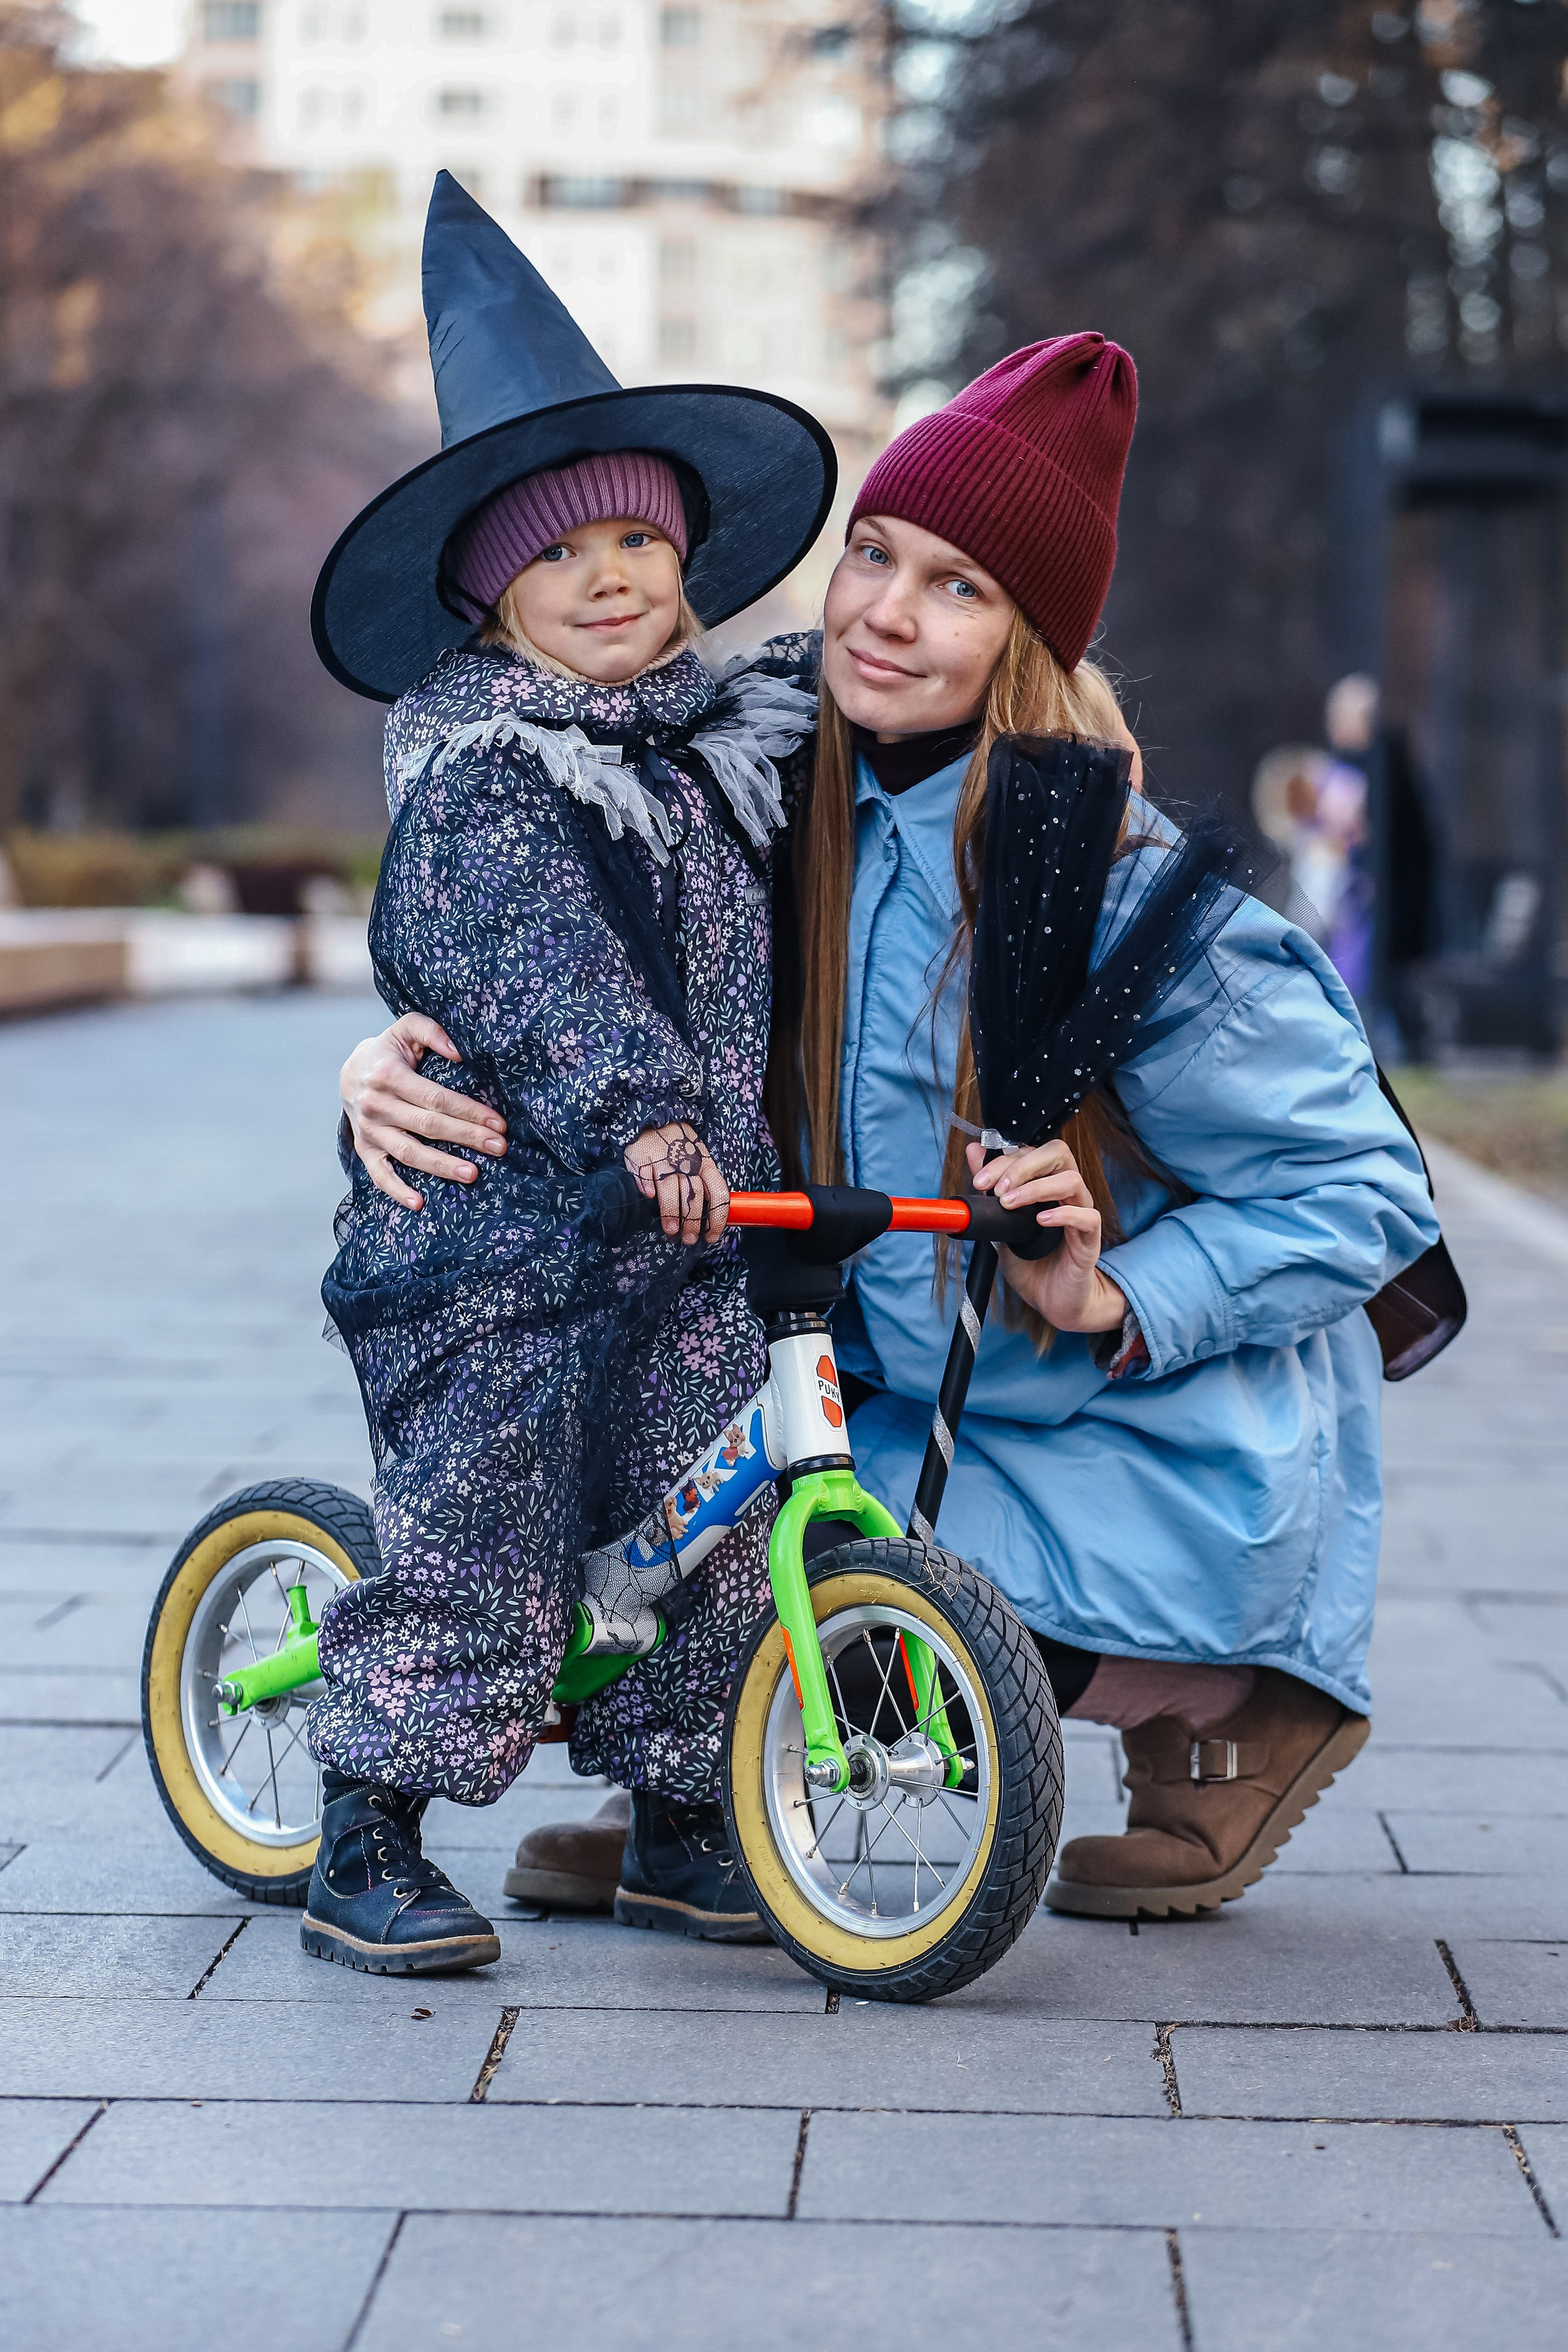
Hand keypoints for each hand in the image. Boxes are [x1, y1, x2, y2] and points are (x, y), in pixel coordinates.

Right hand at [341, 1015, 506, 1212]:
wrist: (350, 1071)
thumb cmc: (389, 1051)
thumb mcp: (405, 1028)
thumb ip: (431, 1031)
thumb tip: (459, 1052)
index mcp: (389, 1076)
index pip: (436, 1098)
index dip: (469, 1111)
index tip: (498, 1123)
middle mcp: (376, 1105)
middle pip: (429, 1126)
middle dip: (467, 1137)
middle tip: (499, 1147)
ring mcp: (369, 1130)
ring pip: (409, 1153)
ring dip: (441, 1166)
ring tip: (473, 1174)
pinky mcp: (364, 1148)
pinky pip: (379, 1174)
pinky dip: (396, 1190)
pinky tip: (419, 1203)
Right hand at [625, 1122, 729, 1246]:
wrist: (656, 1118)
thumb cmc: (681, 1146)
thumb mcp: (700, 1159)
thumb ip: (705, 1183)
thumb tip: (710, 1217)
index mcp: (706, 1164)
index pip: (718, 1193)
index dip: (717, 1218)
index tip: (711, 1236)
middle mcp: (687, 1163)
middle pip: (694, 1197)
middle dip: (693, 1222)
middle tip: (688, 1239)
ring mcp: (664, 1160)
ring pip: (670, 1191)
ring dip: (671, 1214)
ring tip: (671, 1231)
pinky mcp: (643, 1158)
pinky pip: (645, 1178)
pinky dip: (647, 1189)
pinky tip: (649, 1198)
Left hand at [966, 1138, 1126, 1333]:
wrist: (1051, 1299)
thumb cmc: (1030, 1260)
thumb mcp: (1001, 1221)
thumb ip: (991, 1188)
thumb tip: (974, 1152)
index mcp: (1046, 1183)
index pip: (1032, 1152)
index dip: (1004, 1160)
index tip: (980, 1181)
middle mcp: (1066, 1193)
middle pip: (1057, 1153)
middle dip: (1023, 1165)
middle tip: (998, 1189)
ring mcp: (1080, 1214)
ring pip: (1071, 1180)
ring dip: (1036, 1188)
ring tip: (1010, 1204)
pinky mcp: (1090, 1240)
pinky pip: (1087, 1217)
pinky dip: (1063, 1215)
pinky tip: (1041, 1221)